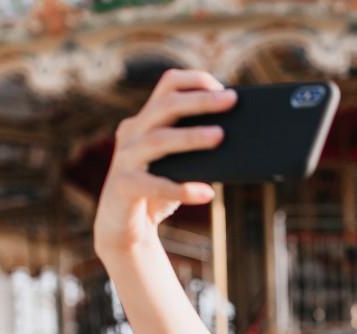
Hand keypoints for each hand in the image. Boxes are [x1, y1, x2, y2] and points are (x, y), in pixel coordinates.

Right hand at [92, 68, 235, 254]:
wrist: (123, 229)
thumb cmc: (156, 193)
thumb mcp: (176, 166)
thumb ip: (195, 150)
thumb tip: (233, 140)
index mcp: (145, 121)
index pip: (167, 85)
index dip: (195, 81)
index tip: (224, 89)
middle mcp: (132, 133)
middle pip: (165, 106)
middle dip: (200, 101)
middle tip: (231, 101)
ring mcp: (125, 159)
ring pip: (158, 140)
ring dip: (192, 137)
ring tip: (221, 137)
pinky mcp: (124, 187)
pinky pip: (155, 185)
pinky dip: (182, 189)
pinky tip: (207, 194)